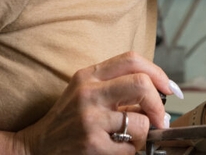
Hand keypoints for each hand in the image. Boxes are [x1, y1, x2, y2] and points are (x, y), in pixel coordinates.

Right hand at [14, 52, 178, 154]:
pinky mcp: (92, 145)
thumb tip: (159, 91)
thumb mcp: (86, 92)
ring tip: (131, 138)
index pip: (132, 60)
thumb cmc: (68, 120)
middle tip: (159, 119)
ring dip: (144, 134)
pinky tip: (117, 150)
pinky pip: (131, 147)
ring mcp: (90, 119)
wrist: (36, 147)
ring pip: (140, 121)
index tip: (169, 88)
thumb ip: (116, 85)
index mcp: (89, 75)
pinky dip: (131, 151)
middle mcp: (88, 93)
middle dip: (157, 104)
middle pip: (141, 84)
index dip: (158, 72)